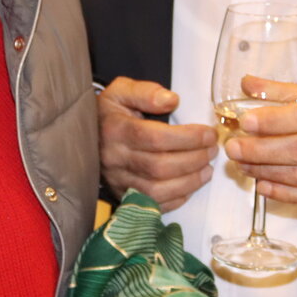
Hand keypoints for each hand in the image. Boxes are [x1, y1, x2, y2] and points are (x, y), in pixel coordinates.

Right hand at [98, 77, 216, 211]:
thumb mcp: (121, 91)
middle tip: (212, 150)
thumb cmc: (110, 112)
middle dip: (193, 160)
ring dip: (189, 182)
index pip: (155, 137)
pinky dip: (176, 199)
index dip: (187, 138)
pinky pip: (152, 205)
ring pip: (157, 190)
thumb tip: (172, 100)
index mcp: (115, 130)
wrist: (84, 136)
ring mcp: (117, 180)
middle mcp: (114, 158)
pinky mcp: (122, 195)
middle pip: (159, 166)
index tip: (209, 133)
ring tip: (207, 169)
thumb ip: (146, 92)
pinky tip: (190, 185)